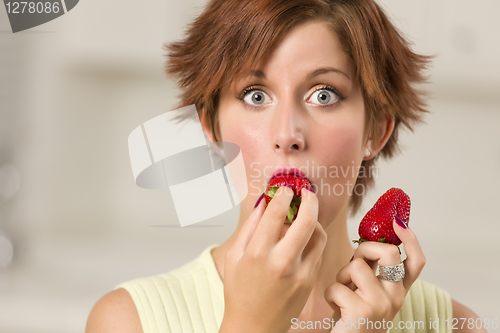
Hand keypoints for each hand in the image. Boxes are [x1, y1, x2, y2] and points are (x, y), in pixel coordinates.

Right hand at [220, 186, 326, 332]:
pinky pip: (318, 251)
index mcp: (257, 253)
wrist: (254, 327)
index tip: (285, 189)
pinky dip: (313, 238)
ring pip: (318, 234)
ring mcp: (299, 273)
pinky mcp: (310, 281)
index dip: (283, 195)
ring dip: (314, 219)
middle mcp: (281, 262)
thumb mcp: (235, 256)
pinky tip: (303, 237)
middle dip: (309, 199)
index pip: (276, 213)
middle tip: (306, 193)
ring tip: (304, 216)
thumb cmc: (240, 293)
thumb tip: (264, 202)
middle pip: (307, 220)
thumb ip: (250, 226)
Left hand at [324, 220, 425, 332]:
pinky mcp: (363, 311)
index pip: (416, 261)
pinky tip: (335, 309)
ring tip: (342, 295)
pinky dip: (330, 294)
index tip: (398, 222)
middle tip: (353, 266)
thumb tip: (363, 247)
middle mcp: (397, 297)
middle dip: (364, 249)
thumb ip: (372, 273)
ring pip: (356, 265)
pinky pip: (337, 285)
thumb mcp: (368, 294)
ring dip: (341, 276)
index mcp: (399, 291)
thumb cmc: (353, 319)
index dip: (411, 239)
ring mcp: (382, 304)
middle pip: (388, 251)